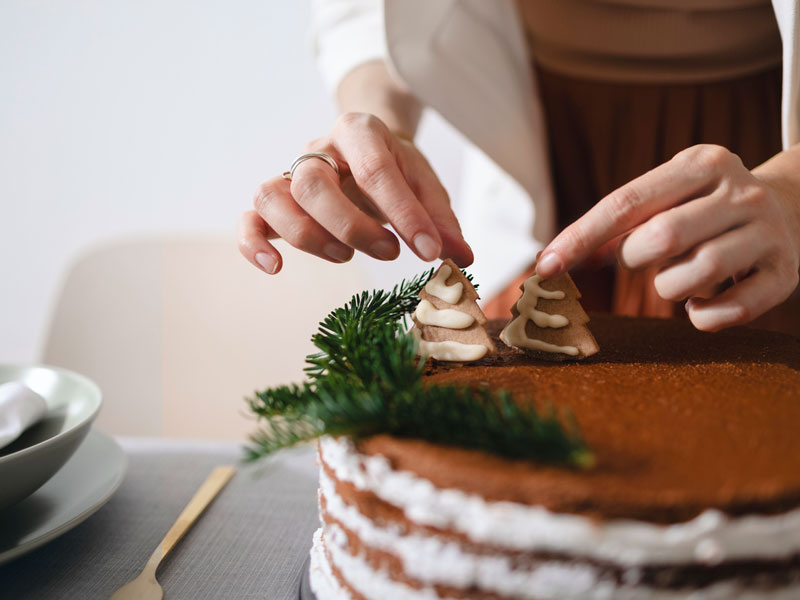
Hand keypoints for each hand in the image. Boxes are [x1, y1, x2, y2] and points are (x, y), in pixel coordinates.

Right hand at [238, 112, 472, 273]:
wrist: (366, 148)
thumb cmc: (398, 169)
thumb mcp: (426, 186)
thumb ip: (441, 221)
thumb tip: (462, 259)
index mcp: (360, 132)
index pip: (375, 169)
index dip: (403, 214)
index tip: (429, 250)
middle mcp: (319, 149)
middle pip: (313, 183)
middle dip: (351, 226)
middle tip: (389, 252)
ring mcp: (291, 174)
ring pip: (273, 197)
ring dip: (307, 235)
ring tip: (345, 257)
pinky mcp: (276, 202)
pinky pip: (250, 217)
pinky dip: (254, 243)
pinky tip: (276, 267)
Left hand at [536, 144, 799, 330]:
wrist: (797, 206)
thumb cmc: (707, 207)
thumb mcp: (671, 195)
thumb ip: (622, 221)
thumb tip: (556, 259)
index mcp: (702, 163)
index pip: (626, 201)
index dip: (581, 237)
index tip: (545, 267)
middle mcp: (740, 192)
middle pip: (661, 238)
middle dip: (636, 259)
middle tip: (646, 258)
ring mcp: (768, 232)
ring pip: (697, 272)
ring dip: (670, 287)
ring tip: (681, 278)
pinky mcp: (786, 273)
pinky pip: (730, 311)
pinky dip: (703, 316)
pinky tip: (703, 301)